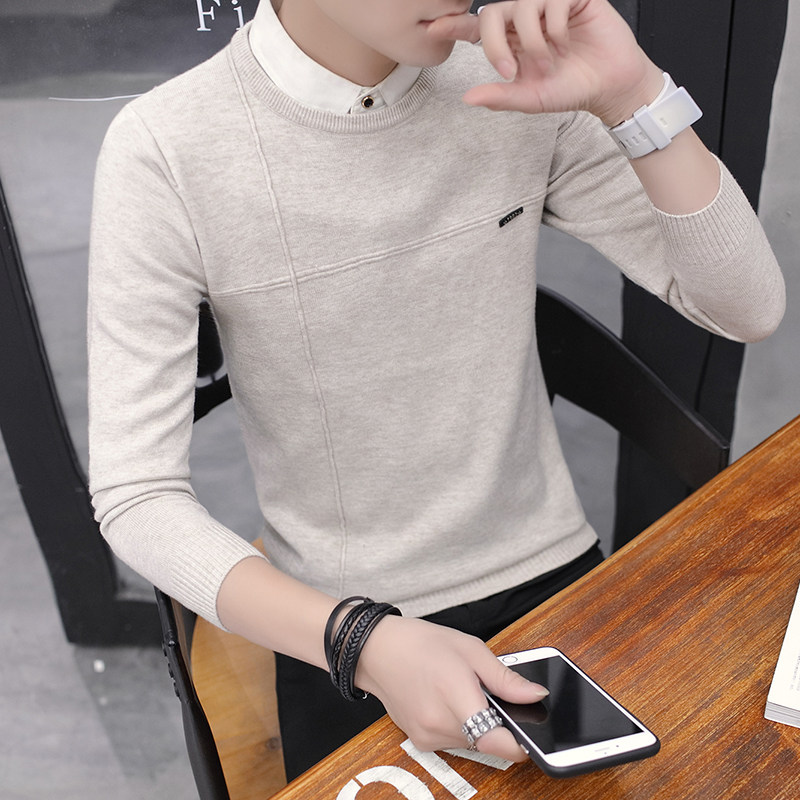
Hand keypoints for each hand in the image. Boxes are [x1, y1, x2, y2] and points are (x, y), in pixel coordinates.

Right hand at [354, 615, 548, 759]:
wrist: (377, 651)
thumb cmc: (420, 643)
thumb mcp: (470, 649)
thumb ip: (505, 678)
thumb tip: (536, 695)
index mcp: (455, 696)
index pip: (498, 741)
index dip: (520, 742)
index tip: (530, 733)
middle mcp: (439, 725)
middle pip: (488, 740)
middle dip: (496, 721)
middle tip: (487, 693)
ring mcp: (427, 737)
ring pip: (472, 742)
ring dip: (477, 724)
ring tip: (462, 692)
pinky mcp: (421, 742)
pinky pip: (454, 741)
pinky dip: (459, 725)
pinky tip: (448, 701)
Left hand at [426, 0, 663, 125]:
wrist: (609, 86)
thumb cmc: (570, 90)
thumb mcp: (530, 99)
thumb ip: (501, 97)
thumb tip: (468, 98)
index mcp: (512, 42)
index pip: (478, 28)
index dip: (456, 25)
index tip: (434, 28)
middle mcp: (526, 20)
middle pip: (494, 12)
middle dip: (494, 43)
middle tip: (508, 69)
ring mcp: (549, 6)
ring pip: (523, 6)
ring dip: (532, 40)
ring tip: (549, 61)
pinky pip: (553, 1)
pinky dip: (555, 26)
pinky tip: (567, 41)